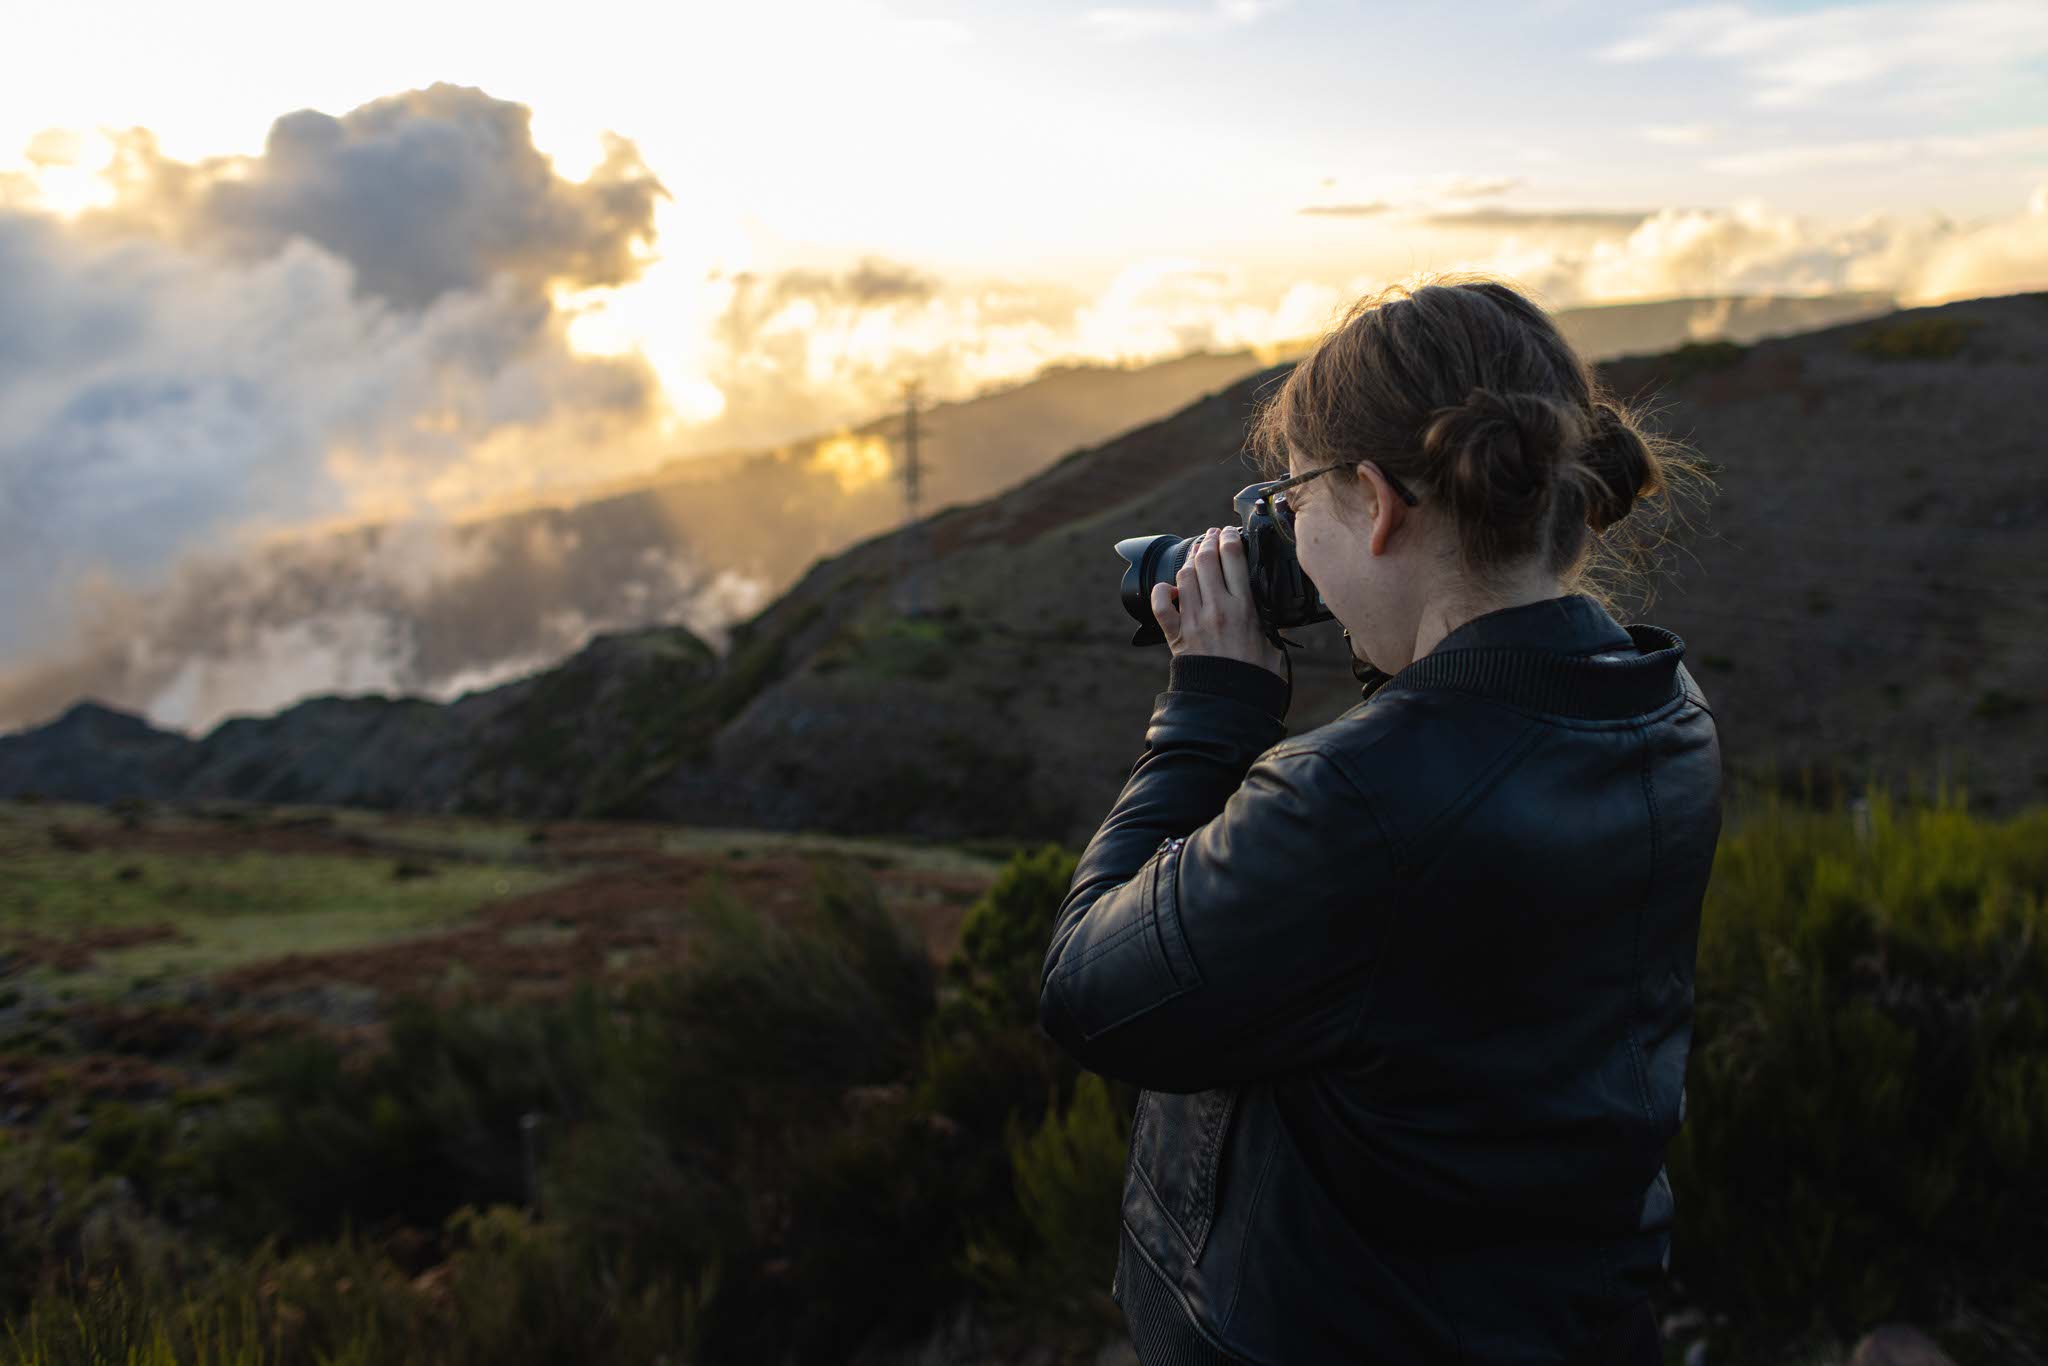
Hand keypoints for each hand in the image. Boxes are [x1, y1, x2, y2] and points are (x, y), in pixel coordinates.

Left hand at [1150, 527, 1285, 678]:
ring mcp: (1193, 620)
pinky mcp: (1176, 635)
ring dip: (1189, 561)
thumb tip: (1276, 604)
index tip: (1230, 532)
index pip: (1233, 557)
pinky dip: (1161, 592)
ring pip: (1184, 576)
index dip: (1230, 537)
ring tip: (1196, 555)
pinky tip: (1169, 588)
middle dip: (1208, 542)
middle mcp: (1216, 609)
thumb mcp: (1273, 642)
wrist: (1228, 702)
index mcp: (1243, 608)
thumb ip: (1271, 619)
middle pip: (1206, 559)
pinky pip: (1161, 605)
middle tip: (1212, 537)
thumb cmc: (1254, 675)